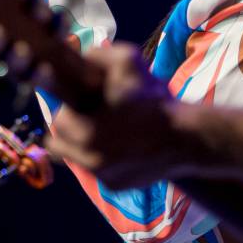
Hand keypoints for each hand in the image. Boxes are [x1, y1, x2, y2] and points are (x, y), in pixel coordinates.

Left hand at [47, 43, 186, 187]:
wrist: (185, 137)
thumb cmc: (152, 98)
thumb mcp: (127, 61)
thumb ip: (96, 56)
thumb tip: (80, 59)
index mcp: (79, 125)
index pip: (56, 119)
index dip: (67, 108)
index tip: (78, 102)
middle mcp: (84, 153)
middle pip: (61, 139)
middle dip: (74, 126)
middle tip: (94, 115)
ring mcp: (98, 172)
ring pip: (76, 156)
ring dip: (85, 144)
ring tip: (107, 132)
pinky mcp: (113, 185)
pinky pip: (98, 172)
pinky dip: (106, 160)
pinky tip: (123, 147)